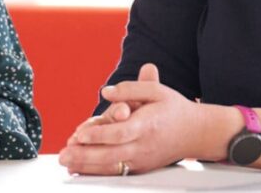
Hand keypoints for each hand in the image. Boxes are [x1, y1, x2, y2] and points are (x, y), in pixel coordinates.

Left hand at [58, 63, 204, 175]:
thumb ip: (131, 88)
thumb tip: (106, 92)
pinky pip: (116, 173)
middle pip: (112, 154)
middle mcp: (144, 146)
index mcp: (148, 124)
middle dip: (85, 156)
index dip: (99, 135)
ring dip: (87, 167)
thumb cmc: (174, 109)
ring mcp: (142, 160)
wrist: (196, 132)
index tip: (80, 134)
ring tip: (67, 163)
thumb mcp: (157, 91)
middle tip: (64, 154)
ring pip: (112, 167)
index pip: (121, 132)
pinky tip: (81, 170)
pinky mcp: (141, 168)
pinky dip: (97, 173)